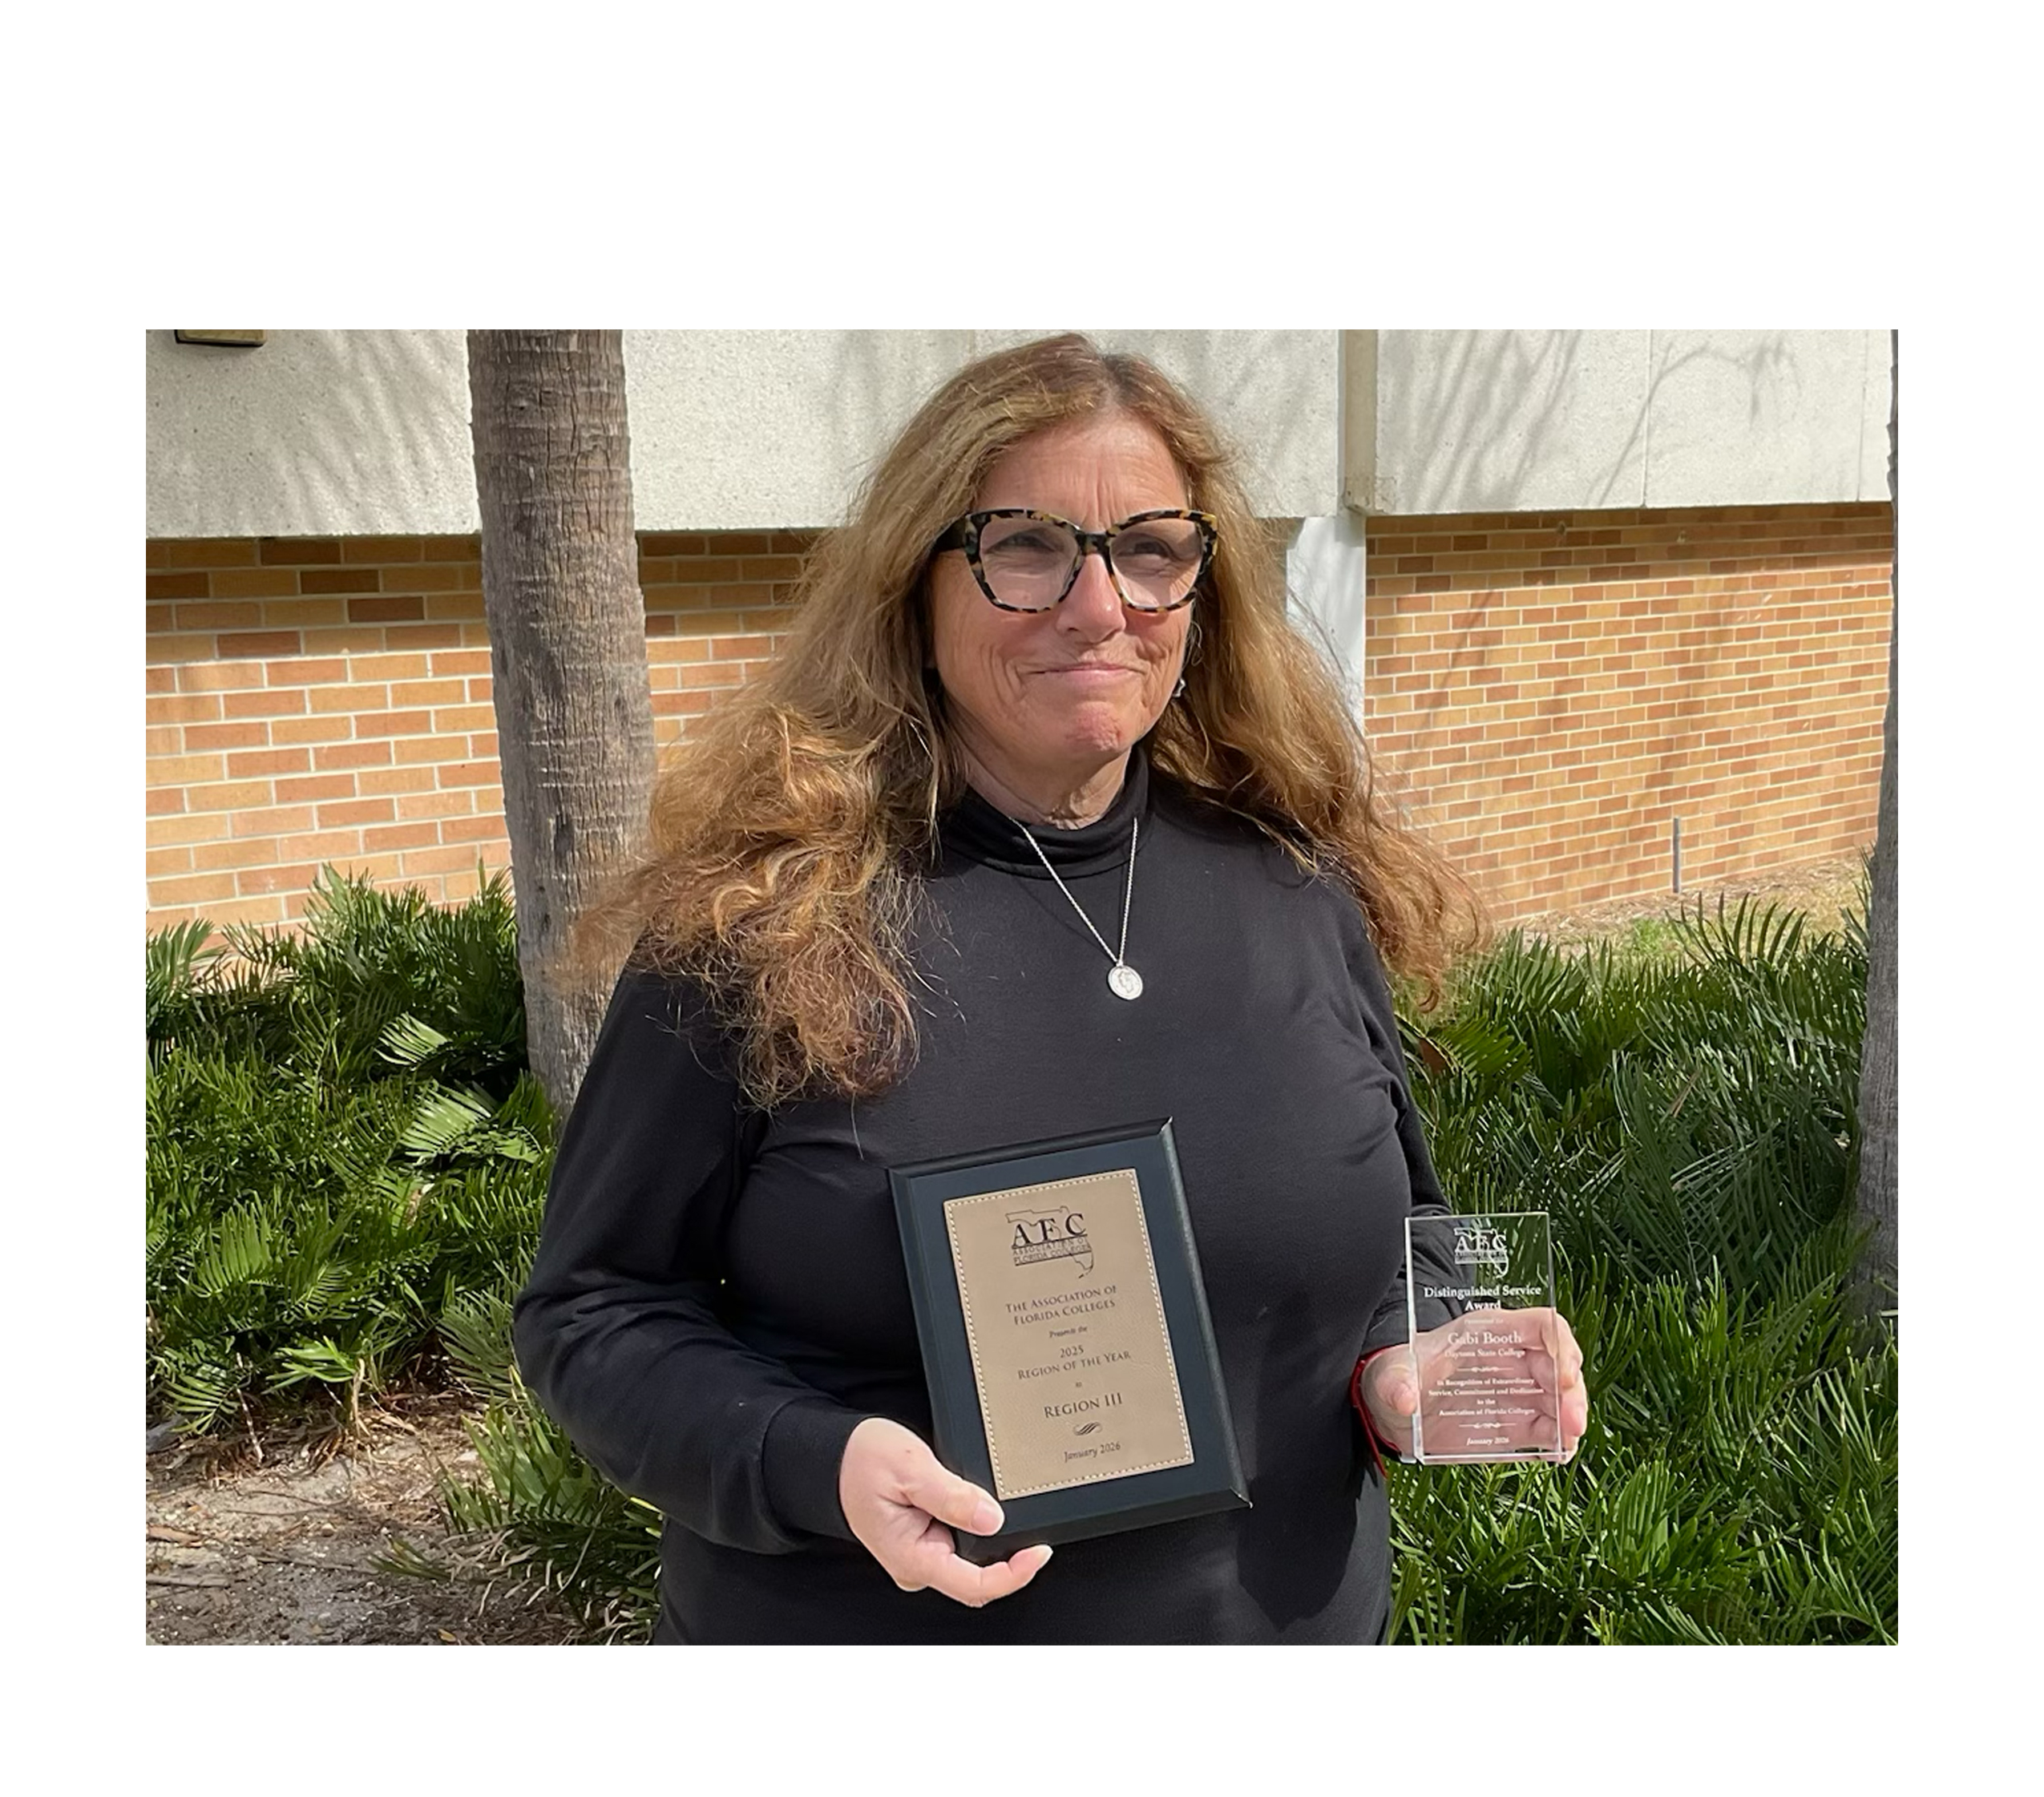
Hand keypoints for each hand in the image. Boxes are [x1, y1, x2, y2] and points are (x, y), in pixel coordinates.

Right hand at [837, 1417, 1052, 1606]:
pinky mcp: (927, 1542)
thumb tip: (992, 1518)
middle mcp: (918, 1565)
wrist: (834, 1457)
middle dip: (1009, 1550)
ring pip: (974, 1559)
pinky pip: (963, 1543)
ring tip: (991, 1494)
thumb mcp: (910, 1467)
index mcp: (912, 1558)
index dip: (1014, 1574)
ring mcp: (923, 1556)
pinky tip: (981, 1502)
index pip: (975, 1585)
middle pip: (980, 1576)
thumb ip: (951, 1496)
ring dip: (994, 1535)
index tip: (1038, 1551)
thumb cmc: (860, 1462)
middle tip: (1023, 1510)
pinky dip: (980, 1524)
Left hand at [1359, 1308, 1588, 1461]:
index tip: (1564, 1373)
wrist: (1392, 1408)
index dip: (1561, 1344)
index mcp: (1488, 1333)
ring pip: (1562, 1399)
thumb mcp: (1392, 1372)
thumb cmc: (1399, 1373)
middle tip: (1571, 1420)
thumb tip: (1404, 1398)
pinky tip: (1558, 1453)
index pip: (1541, 1326)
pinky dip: (1559, 1442)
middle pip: (1560, 1365)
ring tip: (1568, 1438)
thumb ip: (1397, 1381)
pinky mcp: (1515, 1425)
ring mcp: (1517, 1394)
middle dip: (1572, 1391)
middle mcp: (1511, 1360)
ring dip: (1571, 1418)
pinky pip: (1548, 1431)